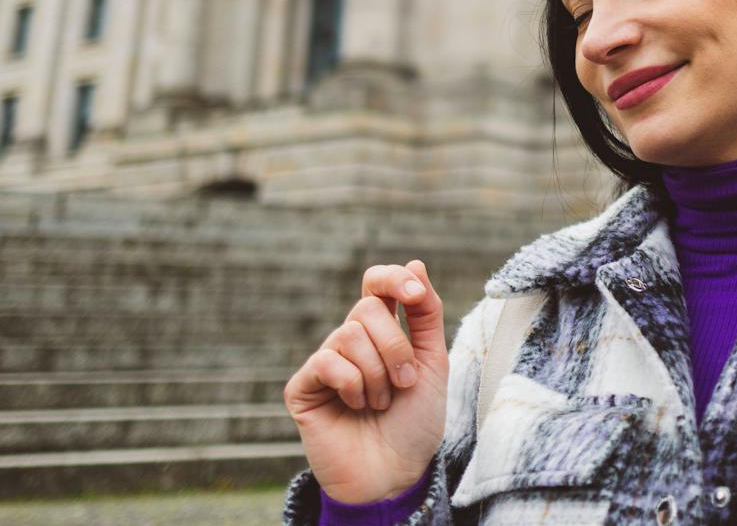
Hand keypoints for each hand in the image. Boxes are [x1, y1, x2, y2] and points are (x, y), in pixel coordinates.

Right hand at [283, 260, 447, 504]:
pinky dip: (352, 385)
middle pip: (367, 307)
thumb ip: (425, 313)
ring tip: (379, 404)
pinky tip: (355, 408)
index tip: (415, 293)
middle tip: (404, 384)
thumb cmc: (415, 422)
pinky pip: (327, 362)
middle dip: (396, 347)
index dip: (393, 278)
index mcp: (382, 331)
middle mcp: (350, 341)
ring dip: (377, 374)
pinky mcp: (303, 387)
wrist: (395, 473)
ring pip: (349, 334)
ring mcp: (325, 363)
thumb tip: (415, 262)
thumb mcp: (433, 362)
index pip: (377, 283)